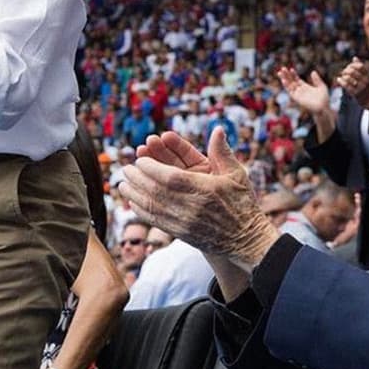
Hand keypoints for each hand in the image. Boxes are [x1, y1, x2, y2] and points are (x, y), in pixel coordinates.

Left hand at [121, 127, 279, 268]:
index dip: (151, 167)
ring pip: (152, 207)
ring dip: (134, 194)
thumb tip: (217, 129)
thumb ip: (222, 152)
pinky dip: (141, 211)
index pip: (170, 176)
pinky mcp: (180, 234)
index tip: (140, 159)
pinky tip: (133, 202)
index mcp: (204, 189)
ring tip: (122, 184)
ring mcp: (184, 222)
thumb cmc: (242, 203)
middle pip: (156, 190)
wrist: (246, 239)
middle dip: (138, 178)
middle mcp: (192, 207)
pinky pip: (155, 221)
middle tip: (126, 168)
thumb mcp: (236, 174)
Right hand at [276, 66, 330, 114]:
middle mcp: (300, 90)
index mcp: (305, 87)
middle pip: (291, 81)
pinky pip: (290, 91)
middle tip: (282, 68)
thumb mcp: (321, 86)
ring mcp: (298, 94)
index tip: (291, 69)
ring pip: (289, 85)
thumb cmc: (324, 99)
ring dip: (284, 79)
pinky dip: (286, 86)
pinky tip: (284, 80)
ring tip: (280, 72)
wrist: (323, 108)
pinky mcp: (297, 98)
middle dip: (286, 75)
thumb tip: (313, 71)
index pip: (296, 79)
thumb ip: (317, 79)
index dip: (293, 74)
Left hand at [335, 57, 368, 108]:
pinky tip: (338, 79)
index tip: (349, 66)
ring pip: (348, 78)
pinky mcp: (355, 93)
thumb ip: (360, 66)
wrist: (367, 98)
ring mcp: (360, 87)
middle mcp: (365, 80)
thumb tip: (354, 57)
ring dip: (344, 75)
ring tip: (343, 75)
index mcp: (368, 74)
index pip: (360, 66)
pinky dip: (341, 81)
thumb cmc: (364, 83)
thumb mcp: (365, 74)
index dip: (353, 64)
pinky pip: (346, 86)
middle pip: (352, 71)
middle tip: (344, 71)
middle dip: (346, 70)